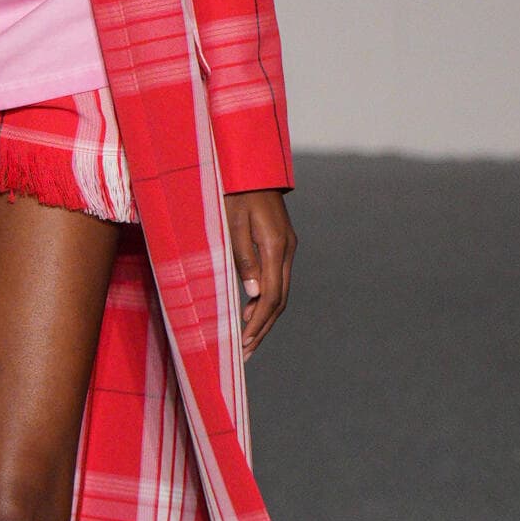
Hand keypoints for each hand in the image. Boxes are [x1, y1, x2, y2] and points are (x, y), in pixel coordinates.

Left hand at [225, 189, 295, 359]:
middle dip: (262, 328)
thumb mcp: (233, 224)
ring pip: (280, 292)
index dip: (258, 323)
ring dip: (265, 317)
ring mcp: (286, 248)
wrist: (252, 167)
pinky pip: (277, 279)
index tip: (244, 343)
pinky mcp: (281, 244)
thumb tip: (254, 294)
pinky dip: (266, 300)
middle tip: (246, 353)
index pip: (271, 297)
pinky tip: (251, 310)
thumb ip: (243, 258)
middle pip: (279, 300)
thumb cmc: (235, 192)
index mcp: (275, 247)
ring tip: (248, 339)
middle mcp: (286, 250)